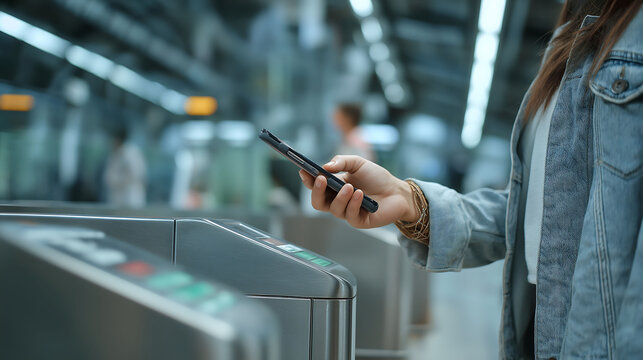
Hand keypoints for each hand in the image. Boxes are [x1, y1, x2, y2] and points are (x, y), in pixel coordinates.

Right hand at [299, 155, 419, 228]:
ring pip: (334, 209)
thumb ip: (342, 161)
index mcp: (334, 187)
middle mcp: (337, 201)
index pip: (315, 185)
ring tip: (350, 186)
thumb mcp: (358, 163)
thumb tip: (325, 167)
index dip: (308, 179)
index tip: (304, 170)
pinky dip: (354, 203)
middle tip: (321, 179)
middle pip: (318, 202)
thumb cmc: (377, 177)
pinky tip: (360, 194)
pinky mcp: (359, 221)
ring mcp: (347, 212)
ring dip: (340, 197)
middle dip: (316, 191)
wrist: (397, 191)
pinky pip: (350, 215)